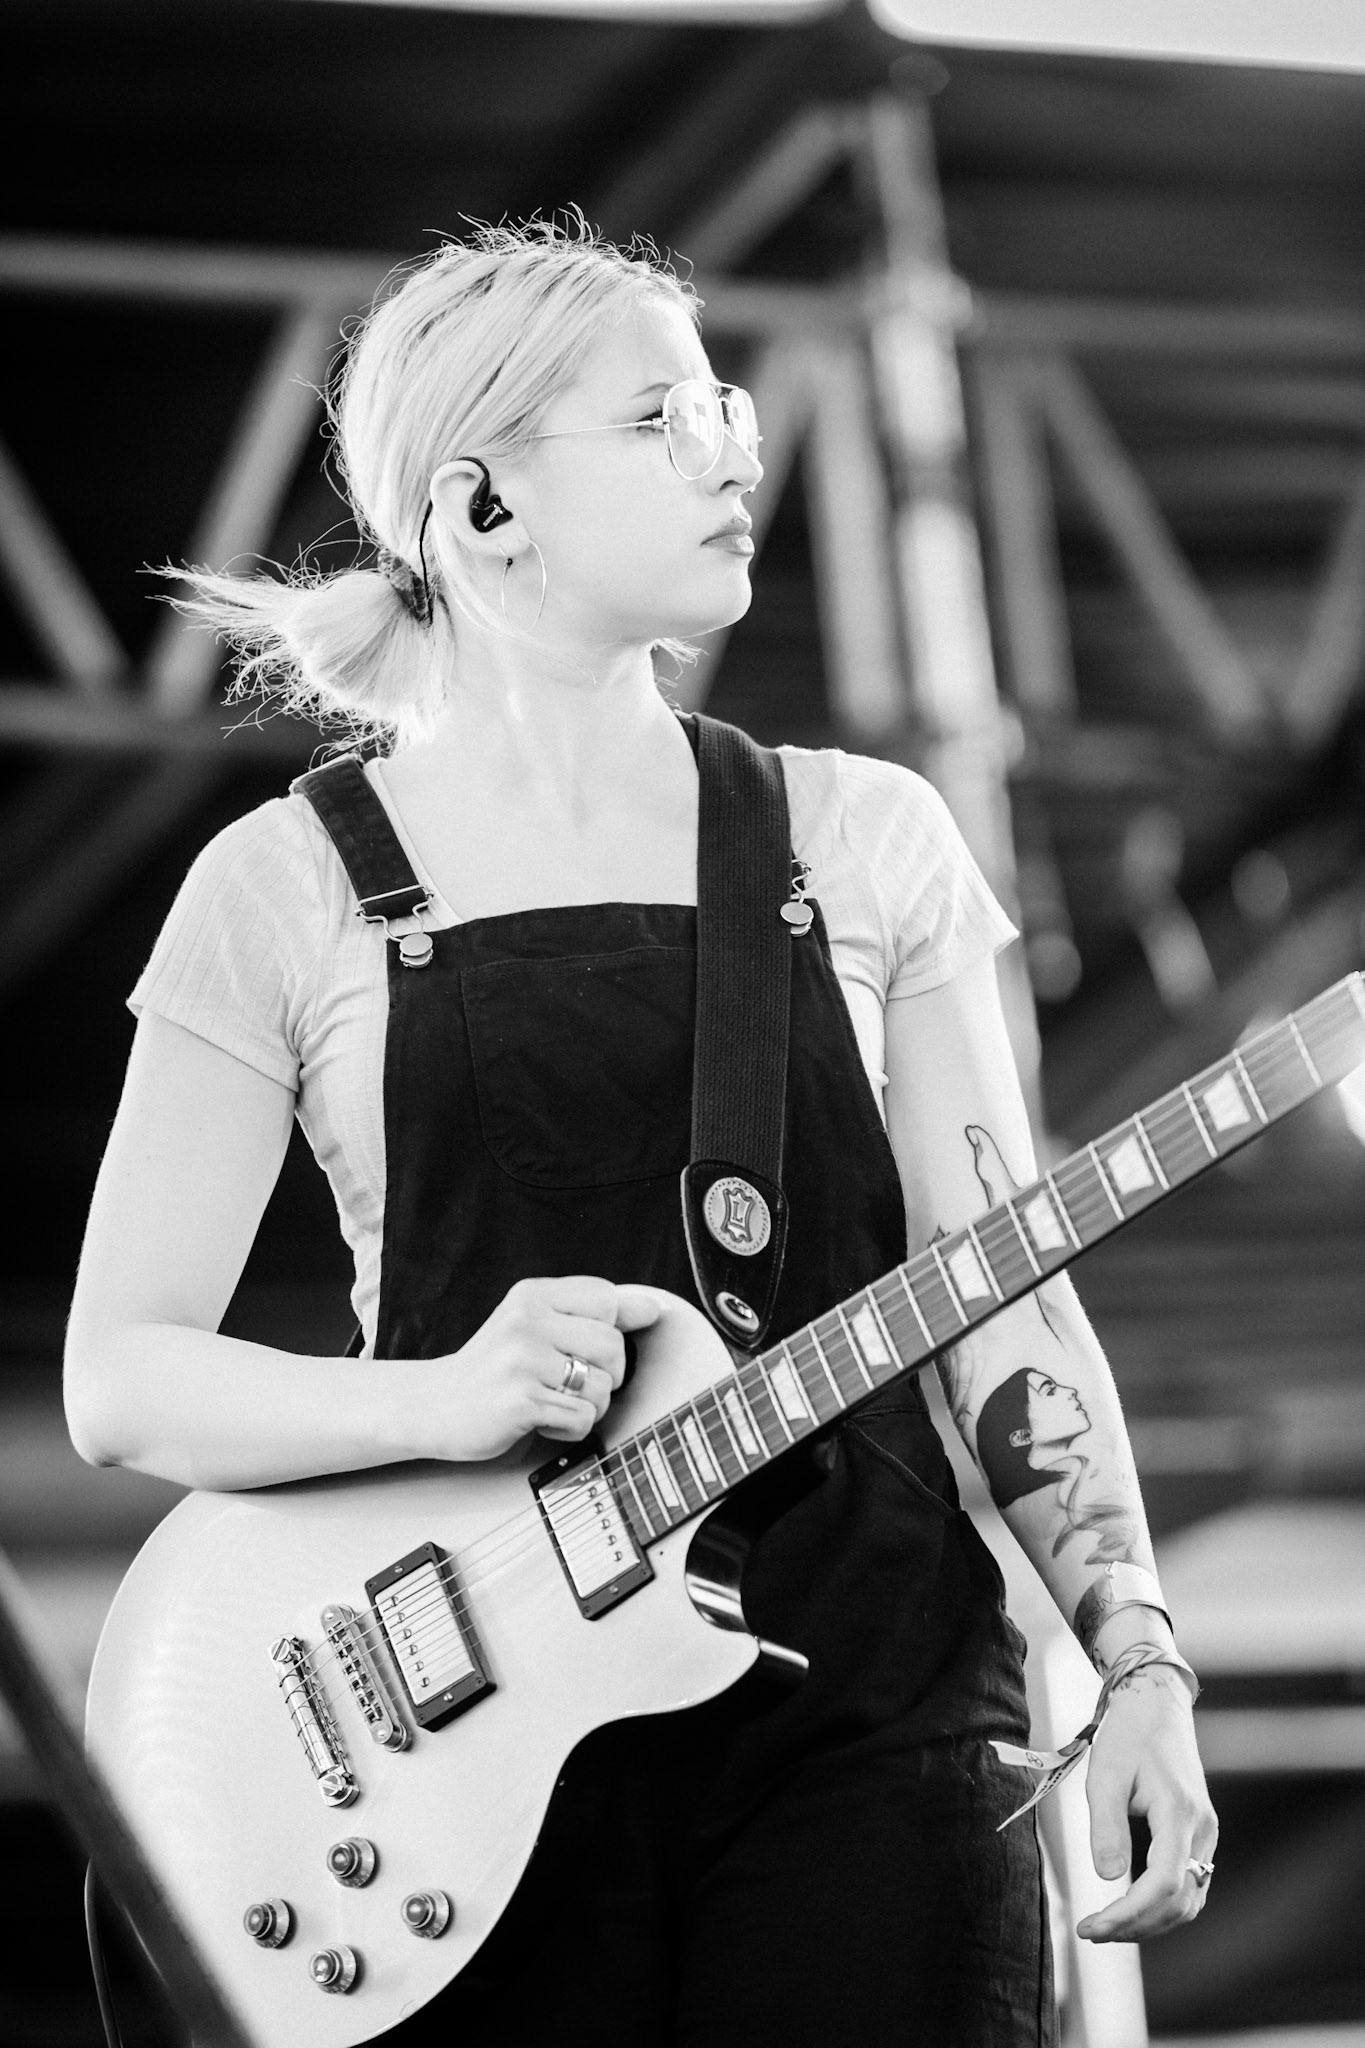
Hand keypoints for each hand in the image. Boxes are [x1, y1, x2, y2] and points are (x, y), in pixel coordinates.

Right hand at [426, 1276, 660, 1461]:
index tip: (585, 1348)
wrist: (436, 1404)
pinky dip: (569, 1429)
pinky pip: (581, 1419)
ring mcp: (522, 1361)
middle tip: (571, 1382)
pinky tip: (542, 1420)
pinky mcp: (520, 1401)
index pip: (608, 1298)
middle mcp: (527, 1321)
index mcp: (534, 1295)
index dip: (611, 1329)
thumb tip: (654, 1307)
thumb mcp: (538, 1325)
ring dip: (587, 1406)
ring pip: (600, 1386)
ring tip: (553, 1402)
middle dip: (605, 1374)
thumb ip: (594, 1314)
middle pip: (612, 1344)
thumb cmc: (495, 1367)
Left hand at [1077, 1665, 1217, 1941]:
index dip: (1128, 1914)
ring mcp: (1206, 1834)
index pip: (1162, 1884)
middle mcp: (1202, 1830)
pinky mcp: (1200, 1835)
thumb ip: (1106, 1825)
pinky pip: (1190, 1886)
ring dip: (1151, 1922)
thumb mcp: (1106, 1774)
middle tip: (1091, 1932)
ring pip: (1189, 1900)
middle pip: (1179, 1902)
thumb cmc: (1128, 1735)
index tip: (1091, 1926)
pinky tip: (1130, 1908)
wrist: (1156, 1704)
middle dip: (1136, 1926)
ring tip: (1107, 1927)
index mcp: (1179, 1813)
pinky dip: (1163, 1907)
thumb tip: (1108, 1879)